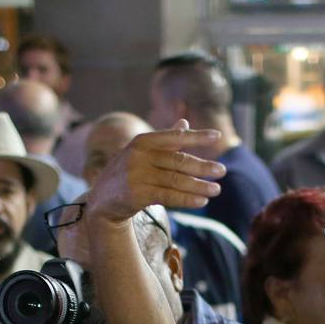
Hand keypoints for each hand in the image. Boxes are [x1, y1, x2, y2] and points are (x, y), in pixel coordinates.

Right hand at [84, 121, 224, 225]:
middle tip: (222, 171)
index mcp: (142, 141)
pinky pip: (168, 196)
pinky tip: (202, 200)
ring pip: (175, 180)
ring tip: (217, 189)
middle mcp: (139, 155)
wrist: (102, 200)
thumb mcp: (143, 153)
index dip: (196, 137)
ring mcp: (137, 175)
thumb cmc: (128, 173)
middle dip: (202, 166)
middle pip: (178, 161)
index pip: (174, 137)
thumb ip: (165, 140)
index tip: (217, 136)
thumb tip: (185, 123)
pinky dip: (187, 198)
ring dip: (199, 185)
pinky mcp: (137, 194)